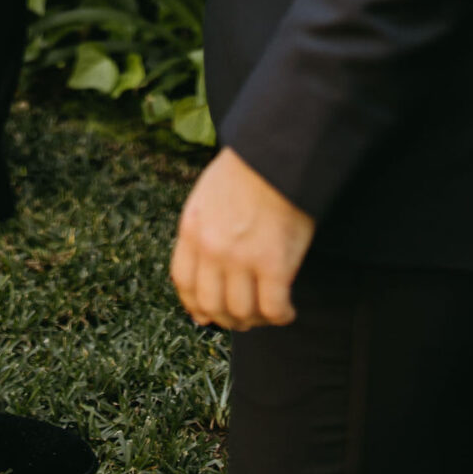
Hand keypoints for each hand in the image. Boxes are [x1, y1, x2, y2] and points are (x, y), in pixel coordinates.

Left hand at [170, 148, 313, 332]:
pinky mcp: (274, 264)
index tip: (209, 314)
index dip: (197, 305)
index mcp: (192, 229)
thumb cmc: (247, 169)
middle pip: (211, 305)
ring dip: (256, 320)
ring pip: (242, 313)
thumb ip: (201, 230)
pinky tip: (288, 311)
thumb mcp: (207, 195)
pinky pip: (273, 309)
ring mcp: (241, 258)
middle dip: (227, 319)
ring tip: (269, 312)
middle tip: (245, 318)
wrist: (277, 153)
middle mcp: (211, 248)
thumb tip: (204, 270)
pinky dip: (281, 317)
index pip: (184, 283)